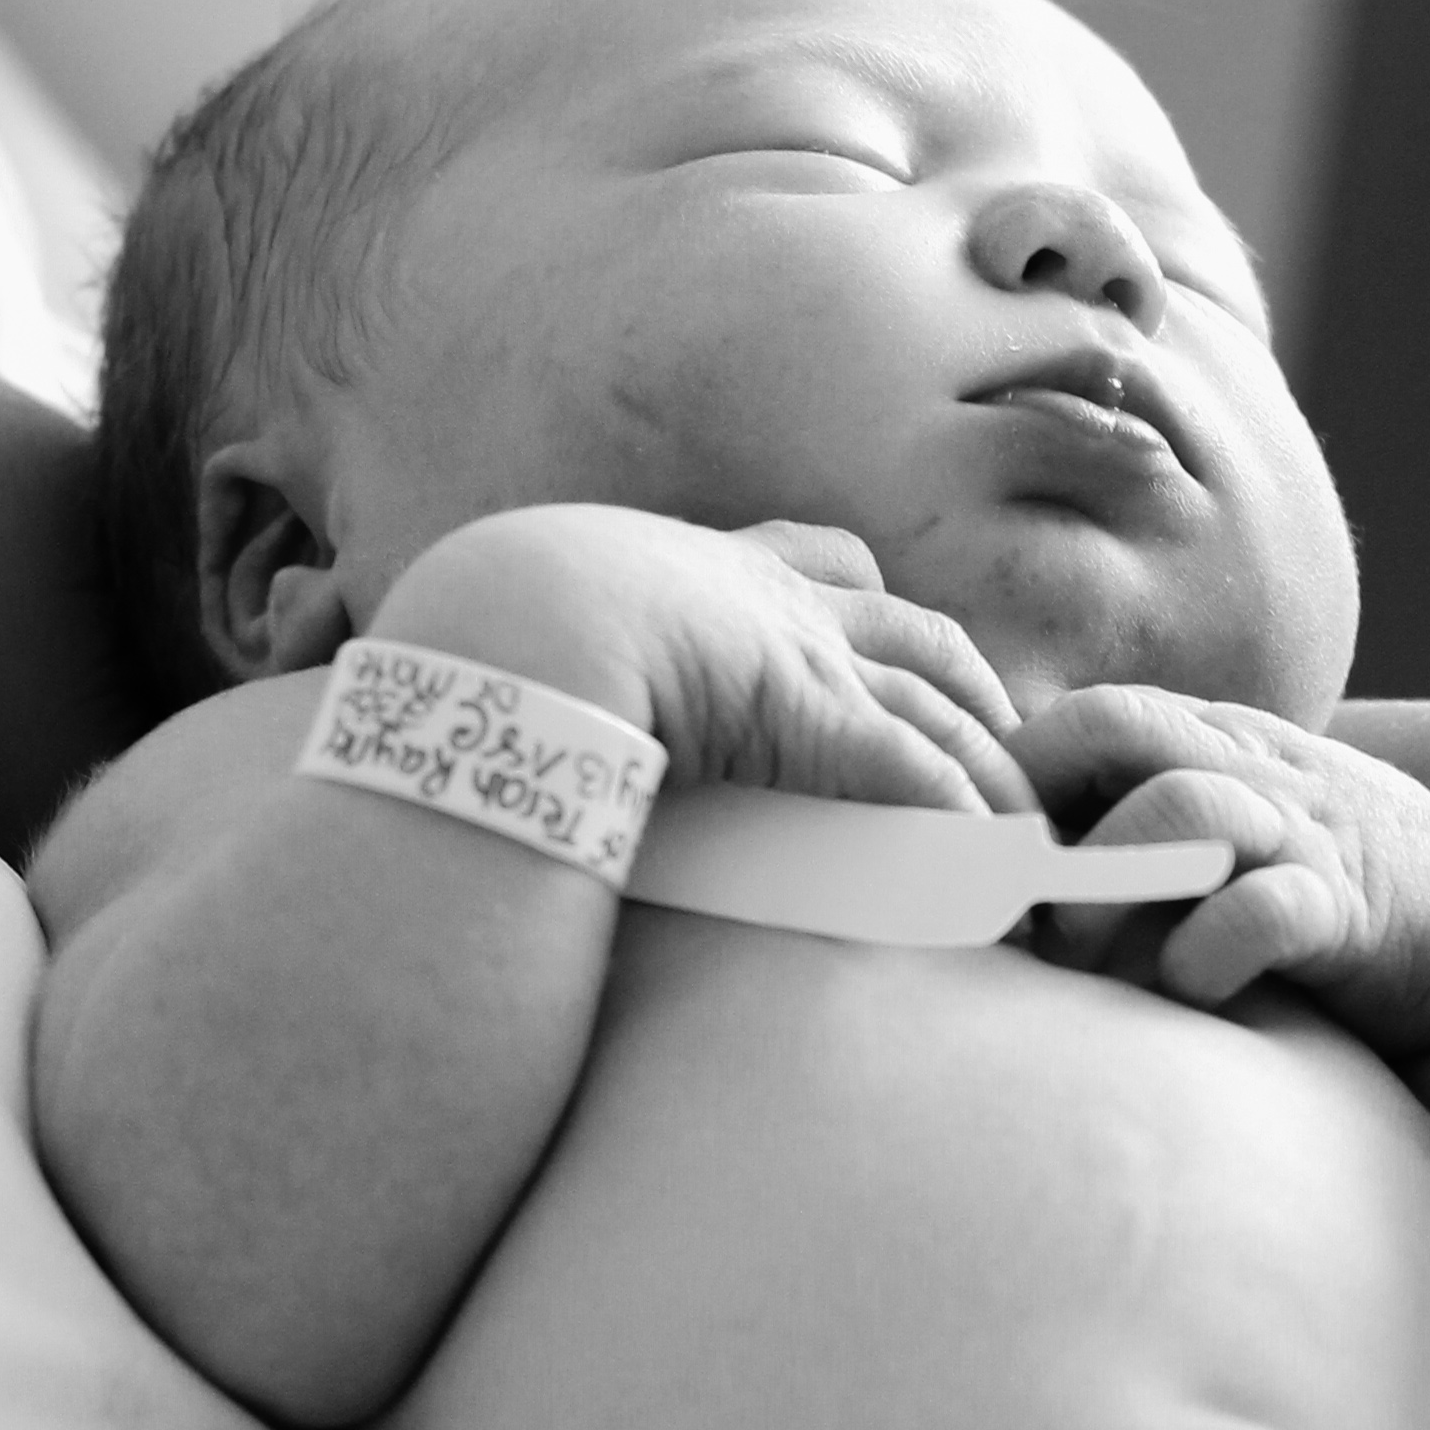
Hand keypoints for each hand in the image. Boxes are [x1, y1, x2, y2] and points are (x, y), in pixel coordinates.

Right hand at [384, 505, 1033, 812]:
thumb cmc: (475, 634)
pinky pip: (917, 773)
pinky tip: (998, 865)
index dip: (871, 605)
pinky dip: (966, 819)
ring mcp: (802, 657)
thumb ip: (507, 652)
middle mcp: (773, 600)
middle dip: (970, 685)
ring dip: (987, 770)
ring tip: (1024, 830)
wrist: (500, 631)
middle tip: (1009, 742)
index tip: (900, 639)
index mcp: (702, 568)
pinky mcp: (817, 721)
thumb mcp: (497, 623)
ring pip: (934, 705)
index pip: (823, 565)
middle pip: (910, 630)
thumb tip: (404, 666)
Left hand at [1010, 685, 1429, 1047]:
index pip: (1081, 715)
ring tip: (1083, 951)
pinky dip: (1210, 953)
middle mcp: (1247, 770)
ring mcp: (1300, 832)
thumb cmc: (1319, 891)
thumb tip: (1002, 886)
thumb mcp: (1222, 840)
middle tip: (1012, 894)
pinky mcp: (1349, 909)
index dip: (1010, 775)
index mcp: (1209, 744)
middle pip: (1113, 722)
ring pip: (1181, 805)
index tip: (977, 860)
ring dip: (1107, 883)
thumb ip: (1129, 839)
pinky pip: (1266, 911)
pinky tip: (1189, 990)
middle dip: (1038, 802)